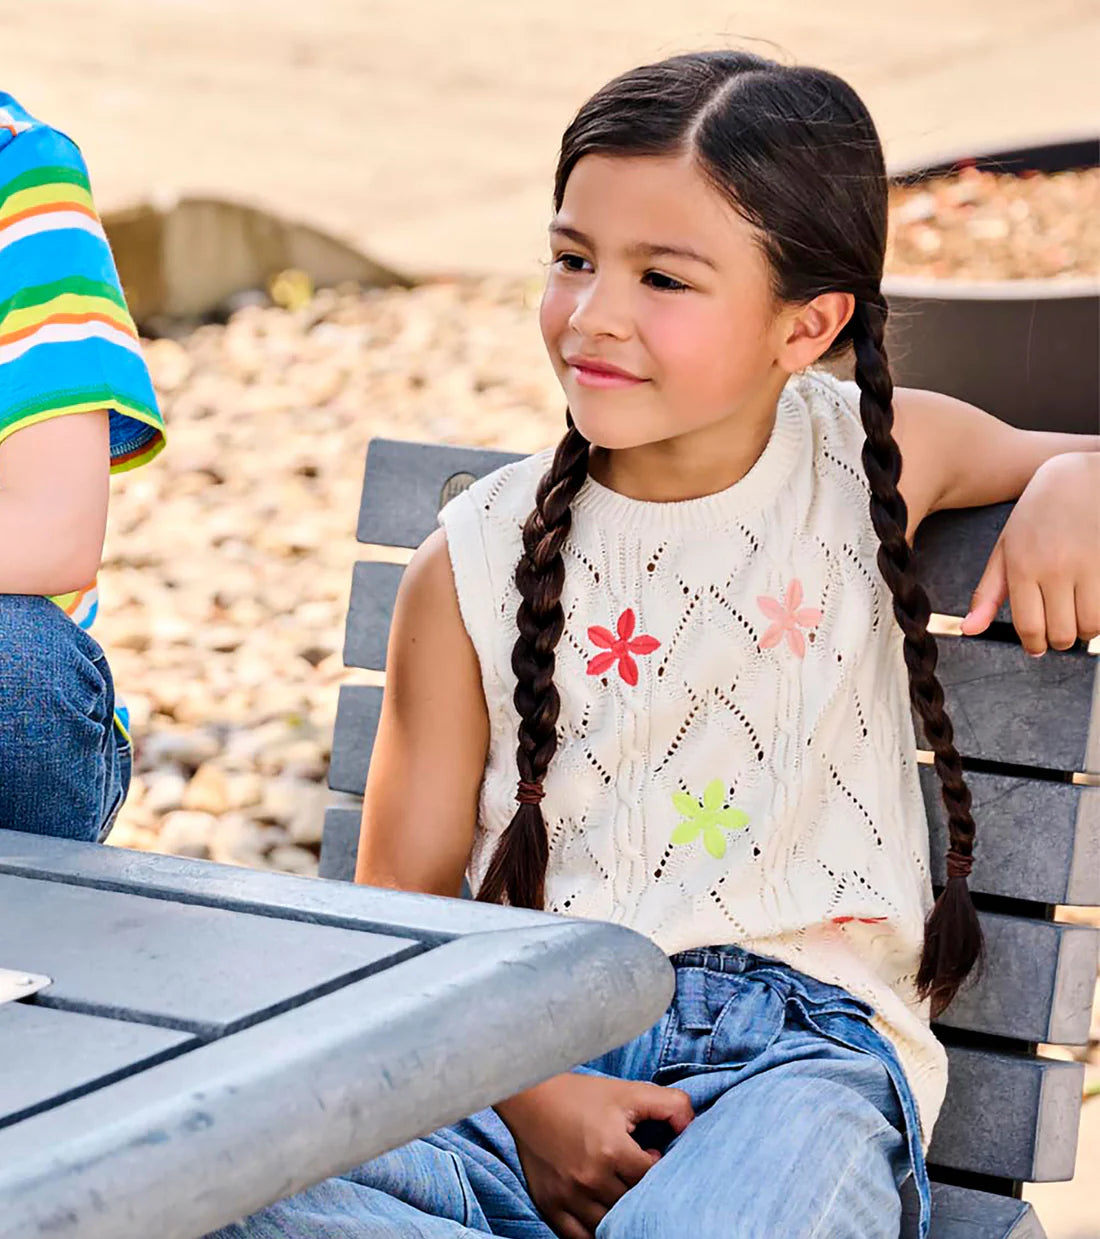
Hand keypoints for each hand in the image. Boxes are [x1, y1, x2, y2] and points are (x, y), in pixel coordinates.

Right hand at [494, 1071, 693, 1238]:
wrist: (529, 1098)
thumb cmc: (581, 1095)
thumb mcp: (628, 1092)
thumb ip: (669, 1104)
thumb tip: (691, 1126)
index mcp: (612, 1150)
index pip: (652, 1179)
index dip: (655, 1169)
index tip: (647, 1156)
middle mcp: (590, 1178)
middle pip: (631, 1204)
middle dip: (639, 1191)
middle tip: (632, 1172)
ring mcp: (568, 1196)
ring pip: (609, 1225)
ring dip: (619, 1212)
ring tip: (618, 1188)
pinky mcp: (549, 1206)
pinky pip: (578, 1238)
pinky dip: (594, 1232)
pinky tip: (601, 1212)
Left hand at [961, 452, 1099, 655]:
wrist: (1080, 478)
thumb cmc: (1038, 513)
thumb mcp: (1005, 549)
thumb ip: (988, 593)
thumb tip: (970, 630)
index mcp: (1024, 566)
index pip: (1029, 626)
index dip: (1034, 644)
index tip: (1037, 645)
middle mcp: (1056, 567)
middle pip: (1061, 633)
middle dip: (1058, 640)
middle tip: (1057, 630)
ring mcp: (1089, 565)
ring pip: (1091, 626)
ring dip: (1084, 630)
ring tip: (1076, 615)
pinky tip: (1092, 602)